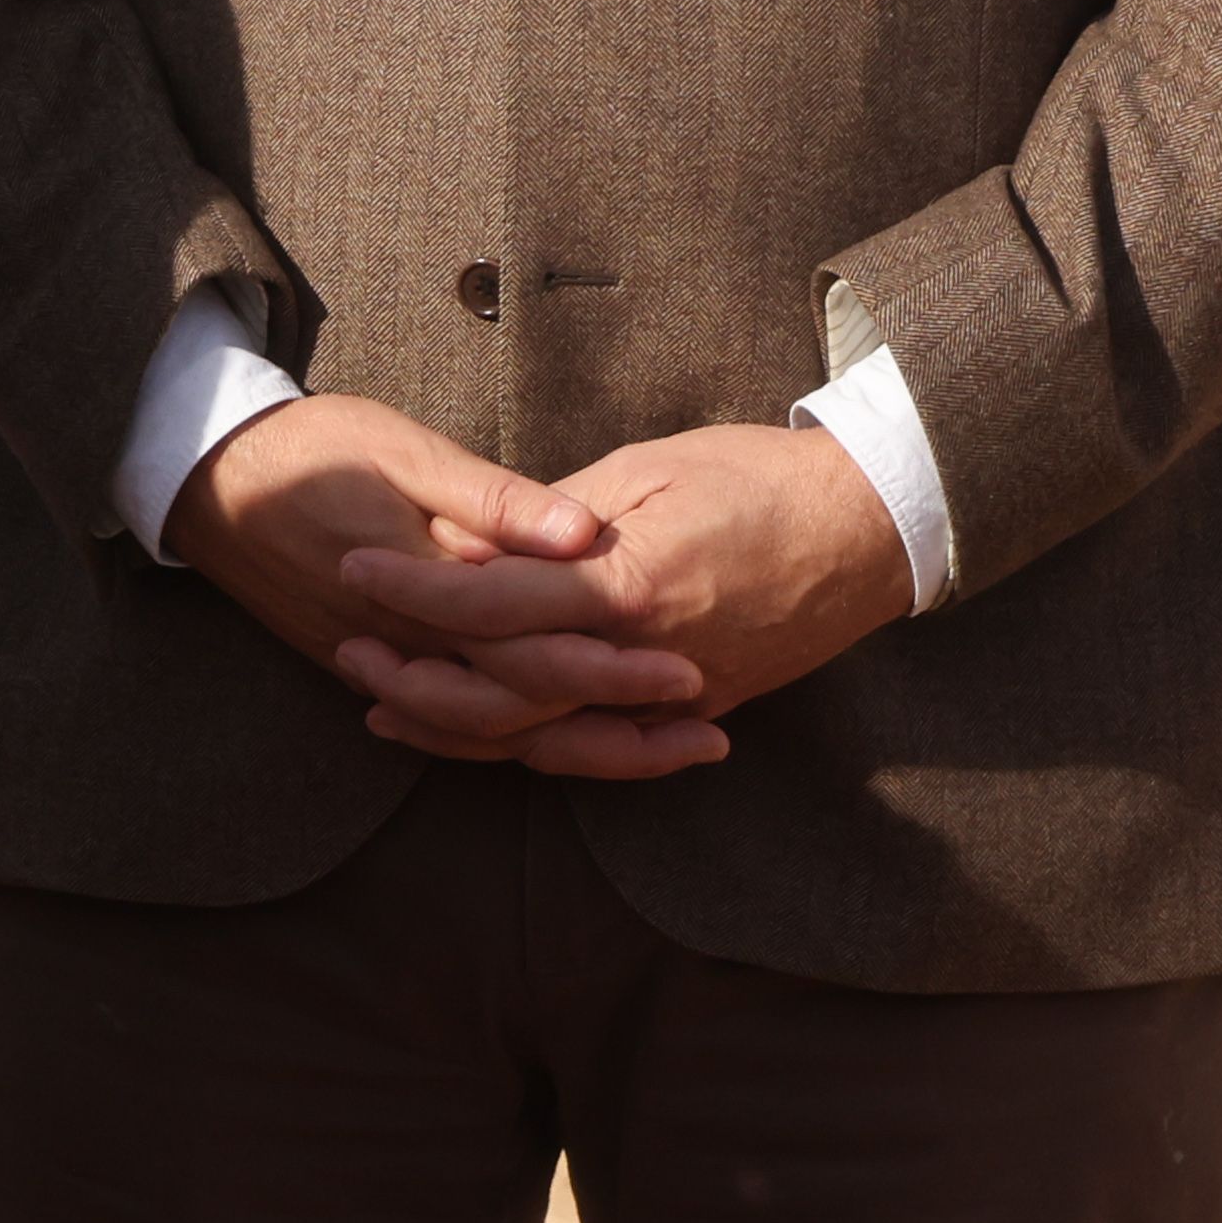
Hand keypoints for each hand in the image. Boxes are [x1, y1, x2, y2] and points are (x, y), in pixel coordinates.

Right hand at [167, 393, 712, 776]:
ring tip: (664, 742)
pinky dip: (512, 740)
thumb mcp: (399, 451)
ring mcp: (378, 662)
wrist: (201, 477)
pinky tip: (564, 736)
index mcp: (420, 587)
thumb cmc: (306, 448)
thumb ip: (492, 499)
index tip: (692, 670)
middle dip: (614, 723)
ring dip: (576, 744)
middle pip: (521, 709)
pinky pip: (449, 725)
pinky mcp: (365, 664)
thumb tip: (579, 532)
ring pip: (487, 732)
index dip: (613, 667)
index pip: (530, 649)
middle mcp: (400, 643)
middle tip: (702, 716)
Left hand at [332, 419, 909, 776]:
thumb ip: (553, 520)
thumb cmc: (755, 476)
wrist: (872, 524)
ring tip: (388, 708)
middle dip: (417, 680)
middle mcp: (646, 655)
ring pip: (546, 739)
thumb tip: (475, 544)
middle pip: (505, 694)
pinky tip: (483, 742)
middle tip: (349, 652)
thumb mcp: (642, 471)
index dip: (415, 591)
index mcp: (626, 584)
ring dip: (460, 730)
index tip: (354, 570)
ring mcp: (677, 694)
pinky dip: (538, 751)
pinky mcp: (701, 709)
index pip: (492, 602)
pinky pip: (603, 749)